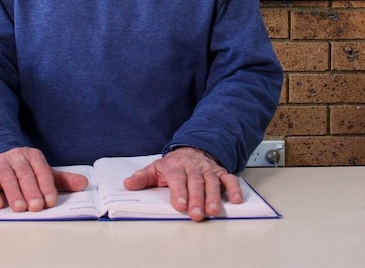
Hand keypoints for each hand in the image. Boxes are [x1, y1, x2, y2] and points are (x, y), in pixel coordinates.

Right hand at [0, 147, 87, 211]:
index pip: (42, 171)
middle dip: (31, 191)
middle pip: (25, 174)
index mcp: (33, 157)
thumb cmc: (22, 168)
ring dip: (13, 192)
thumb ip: (61, 179)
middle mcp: (16, 158)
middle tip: (36, 207)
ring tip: (19, 208)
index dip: (46, 186)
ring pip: (7, 177)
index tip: (50, 201)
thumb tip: (84, 183)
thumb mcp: (41, 171)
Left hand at [122, 147, 241, 221]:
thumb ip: (142, 177)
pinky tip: (236, 200)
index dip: (178, 191)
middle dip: (197, 199)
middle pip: (196, 183)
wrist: (193, 149)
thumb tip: (127, 184)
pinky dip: (234, 189)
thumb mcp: (156, 168)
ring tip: (214, 211)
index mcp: (176, 166)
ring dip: (214, 196)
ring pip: (212, 182)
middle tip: (196, 214)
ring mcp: (208, 170)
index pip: (177, 178)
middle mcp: (193, 167)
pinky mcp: (221, 173)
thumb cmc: (173, 165)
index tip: (179, 204)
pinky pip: (229, 179)